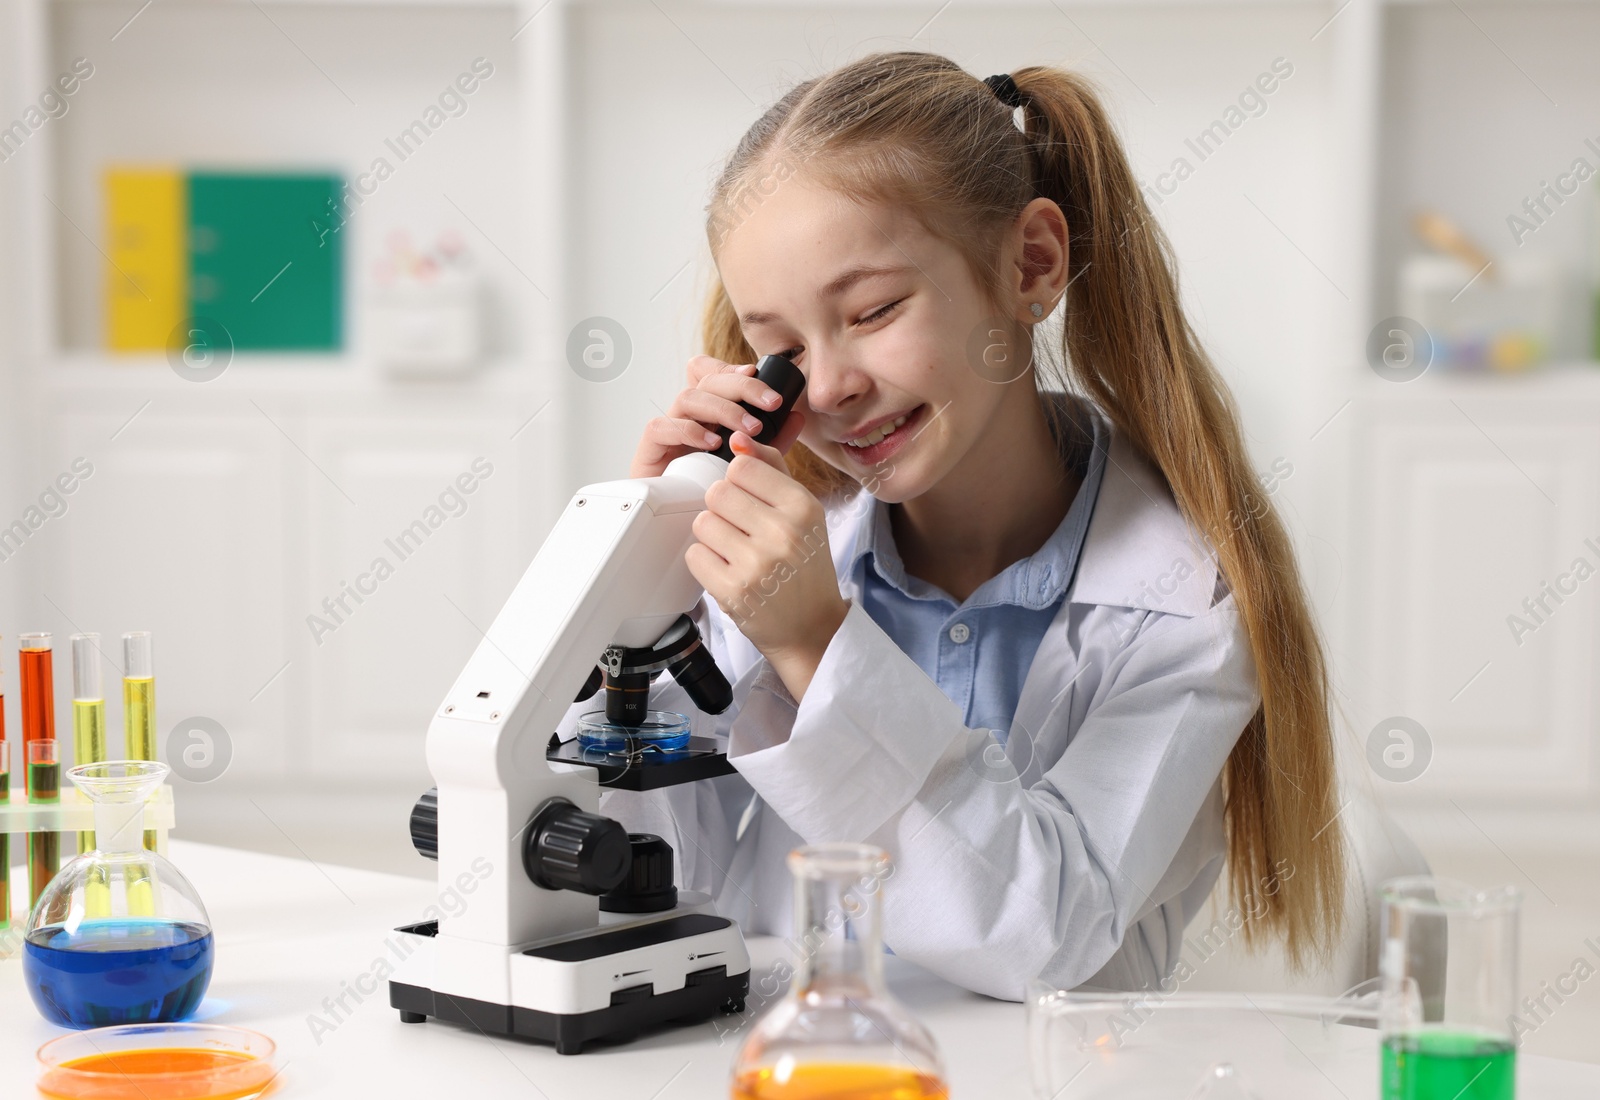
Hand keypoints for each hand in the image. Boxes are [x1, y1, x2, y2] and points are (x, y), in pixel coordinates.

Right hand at [630, 356, 787, 479]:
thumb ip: (773, 440)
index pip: (712, 373)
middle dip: (743, 387)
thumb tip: (798, 416)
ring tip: (751, 428)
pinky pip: (660, 427)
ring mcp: (667, 430)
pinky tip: (713, 442)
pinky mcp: (650, 450)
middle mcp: (687, 416)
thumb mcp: (752, 462)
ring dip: (723, 409)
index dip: (733, 369)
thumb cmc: (711, 493)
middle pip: (707, 380)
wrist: (679, 529)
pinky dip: (688, 430)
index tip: (760, 378)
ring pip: (688, 398)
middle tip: (772, 404)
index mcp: (707, 413)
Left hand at [686, 426, 848, 700]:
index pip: (742, 467)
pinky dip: (706, 563)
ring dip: (713, 537)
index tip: (751, 503)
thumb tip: (737, 439)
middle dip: (723, 510)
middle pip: (718, 492)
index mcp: (803, 507)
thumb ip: (772, 469)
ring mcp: (757, 564)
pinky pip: (695, 555)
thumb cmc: (804, 564)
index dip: (739, 483)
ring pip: (702, 522)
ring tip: (736, 553)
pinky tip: (729, 572)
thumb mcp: (802, 511)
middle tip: (742, 532)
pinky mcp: (733, 591)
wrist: (811, 627)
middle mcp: (783, 532)